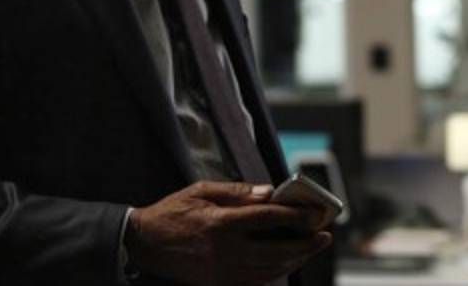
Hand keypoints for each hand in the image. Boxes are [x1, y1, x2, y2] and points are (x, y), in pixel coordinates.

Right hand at [125, 181, 332, 285]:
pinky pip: (255, 281)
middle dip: (304, 244)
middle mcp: (223, 250)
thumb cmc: (173, 213)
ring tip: (311, 248)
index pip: (266, 218)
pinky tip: (287, 262)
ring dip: (295, 260)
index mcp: (219, 222)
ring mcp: (221, 271)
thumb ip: (237, 191)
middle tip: (323, 235)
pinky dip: (276, 272)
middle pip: (275, 249)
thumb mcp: (201, 190)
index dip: (294, 215)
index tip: (314, 213)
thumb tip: (269, 192)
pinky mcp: (218, 283)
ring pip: (269, 269)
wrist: (144, 244)